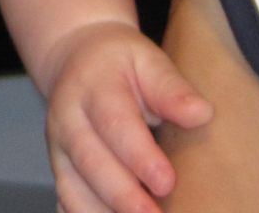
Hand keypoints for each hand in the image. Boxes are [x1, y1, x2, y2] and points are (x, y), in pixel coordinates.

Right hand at [43, 21, 212, 212]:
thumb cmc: (119, 63)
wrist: (76, 60)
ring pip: (72, 188)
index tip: (167, 181)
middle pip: (90, 161)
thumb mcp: (146, 59)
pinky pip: (66, 201)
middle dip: (121, 195)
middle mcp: (68, 120)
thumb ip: (170, 87)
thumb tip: (200, 113)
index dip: (139, 156)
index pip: (114, 124)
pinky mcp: (60, 171)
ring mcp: (58, 148)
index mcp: (93, 87)